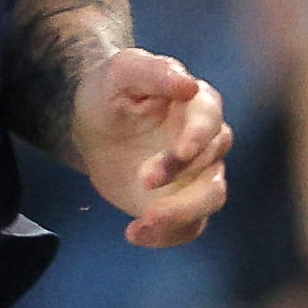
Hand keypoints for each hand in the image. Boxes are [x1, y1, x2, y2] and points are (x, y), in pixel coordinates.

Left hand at [73, 45, 230, 246]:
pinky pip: (190, 227)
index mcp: (197, 106)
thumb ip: (154, 72)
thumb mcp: (122, 72)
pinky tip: (135, 233)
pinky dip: (167, 236)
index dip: (199, 137)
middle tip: (144, 180)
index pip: (211, 121)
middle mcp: (206, 143)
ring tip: (143, 222)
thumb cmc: (112, 91)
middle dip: (180, 175)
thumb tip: (189, 85)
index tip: (180, 151)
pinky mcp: (182, 203)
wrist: (94, 126)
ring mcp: (197, 176)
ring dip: (181, 213)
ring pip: (210, 199)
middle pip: (213, 164)